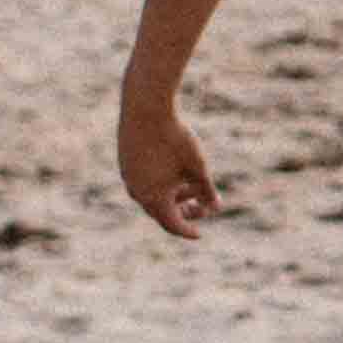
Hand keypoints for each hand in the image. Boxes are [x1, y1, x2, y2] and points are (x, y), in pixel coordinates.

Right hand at [118, 86, 219, 239]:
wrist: (145, 108)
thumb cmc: (175, 138)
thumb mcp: (198, 167)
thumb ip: (207, 190)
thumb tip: (217, 208)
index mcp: (155, 199)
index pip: (172, 225)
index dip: (188, 230)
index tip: (199, 234)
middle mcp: (137, 193)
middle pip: (161, 212)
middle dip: (183, 213)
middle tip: (201, 209)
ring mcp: (128, 177)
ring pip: (152, 196)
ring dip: (173, 196)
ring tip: (191, 187)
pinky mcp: (125, 162)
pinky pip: (144, 182)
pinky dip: (160, 184)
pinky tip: (173, 173)